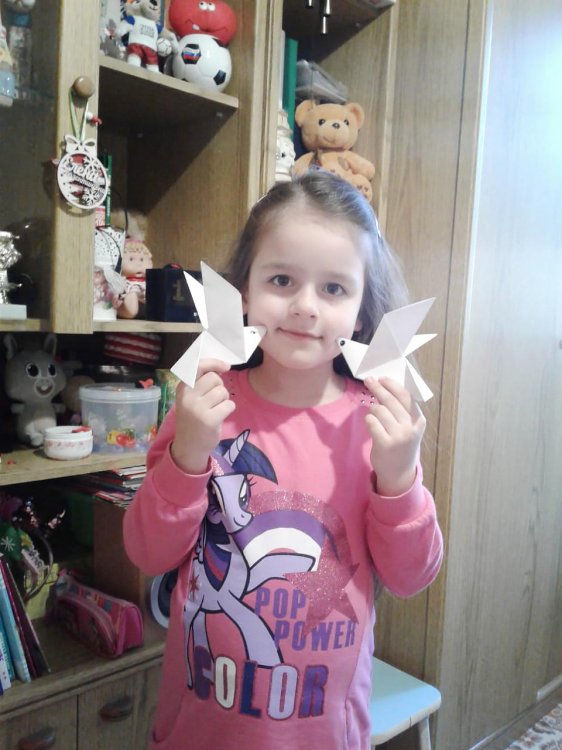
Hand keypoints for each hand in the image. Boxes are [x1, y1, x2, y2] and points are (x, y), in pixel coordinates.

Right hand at [171, 359, 234, 474]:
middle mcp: (188, 396)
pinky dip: (228, 409)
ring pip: (223, 392)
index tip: (226, 366)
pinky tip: (219, 416)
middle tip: (215, 399)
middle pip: (215, 378)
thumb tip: (222, 367)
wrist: (188, 447)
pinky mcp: (209, 420)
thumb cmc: (193, 419)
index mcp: (182, 388)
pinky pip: (229, 405)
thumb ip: (201, 383)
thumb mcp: (190, 398)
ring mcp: (198, 408)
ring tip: (216, 409)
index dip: (214, 363)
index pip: (198, 366)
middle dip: (220, 386)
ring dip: (224, 399)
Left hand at [364, 377, 425, 496]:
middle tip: (369, 380)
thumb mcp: (409, 427)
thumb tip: (387, 387)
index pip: (406, 396)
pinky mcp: (385, 444)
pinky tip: (371, 424)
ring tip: (374, 414)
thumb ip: (403, 411)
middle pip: (391, 400)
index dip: (393, 385)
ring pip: (379, 410)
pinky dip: (369, 420)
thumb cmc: (402, 445)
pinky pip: (371, 422)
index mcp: (419, 420)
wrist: (399, 473)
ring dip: (373, 409)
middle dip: (378, 388)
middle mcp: (410, 427)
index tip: (382, 378)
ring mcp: (398, 436)